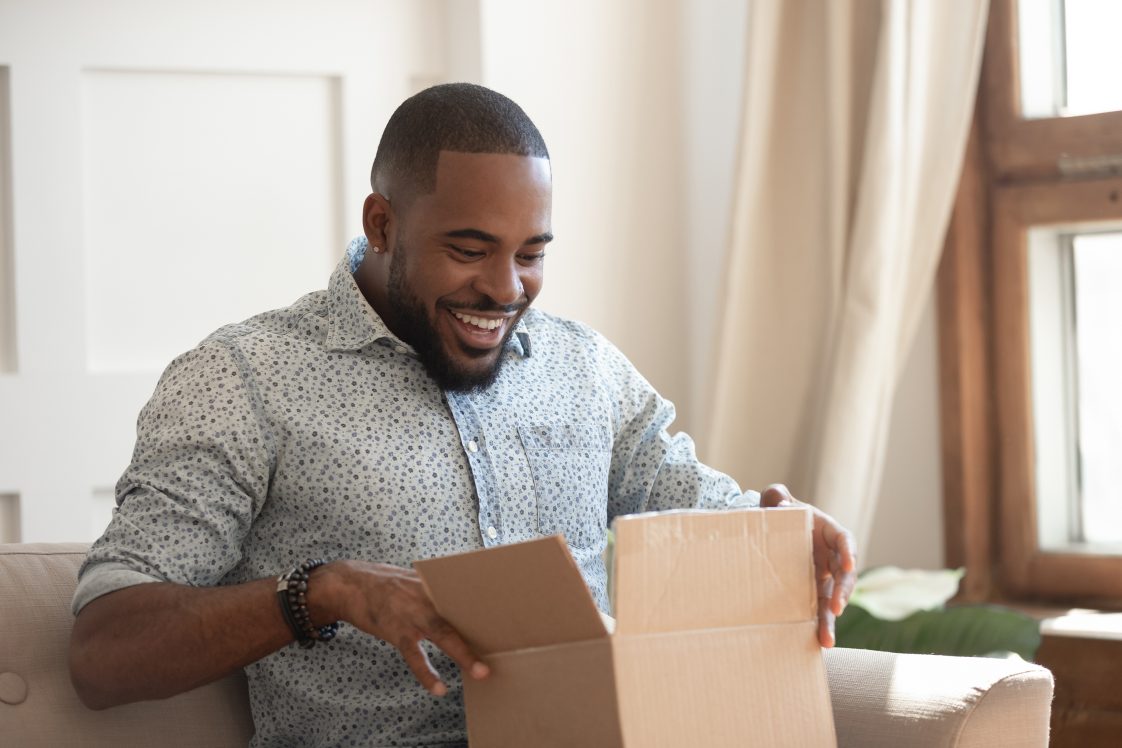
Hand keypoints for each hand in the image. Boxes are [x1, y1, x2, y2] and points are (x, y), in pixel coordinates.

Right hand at [313, 561, 488, 695]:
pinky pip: (414, 656)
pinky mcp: (396, 630)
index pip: (466, 589)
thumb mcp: (413, 579)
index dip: (487, 599)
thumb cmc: (384, 583)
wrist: (347, 584)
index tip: (509, 607)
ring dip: (462, 653)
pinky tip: (439, 688)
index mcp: (434, 581)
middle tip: (505, 641)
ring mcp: (411, 612)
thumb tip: (460, 604)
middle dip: (482, 626)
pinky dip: (426, 673)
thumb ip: (436, 591)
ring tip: (480, 671)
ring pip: (442, 633)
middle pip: (460, 611)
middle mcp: (426, 594)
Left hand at [760, 484, 856, 647]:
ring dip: (831, 620)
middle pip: (844, 576)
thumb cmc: (779, 514)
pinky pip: (818, 611)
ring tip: (826, 640)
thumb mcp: (776, 502)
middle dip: (842, 593)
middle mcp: (831, 558)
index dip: (848, 552)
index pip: (845, 541)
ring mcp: (824, 578)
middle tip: (836, 608)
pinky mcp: (813, 594)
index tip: (848, 564)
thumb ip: (776, 497)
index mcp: (829, 532)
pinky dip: (818, 626)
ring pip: (833, 600)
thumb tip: (779, 500)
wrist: (771, 532)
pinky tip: (816, 644)